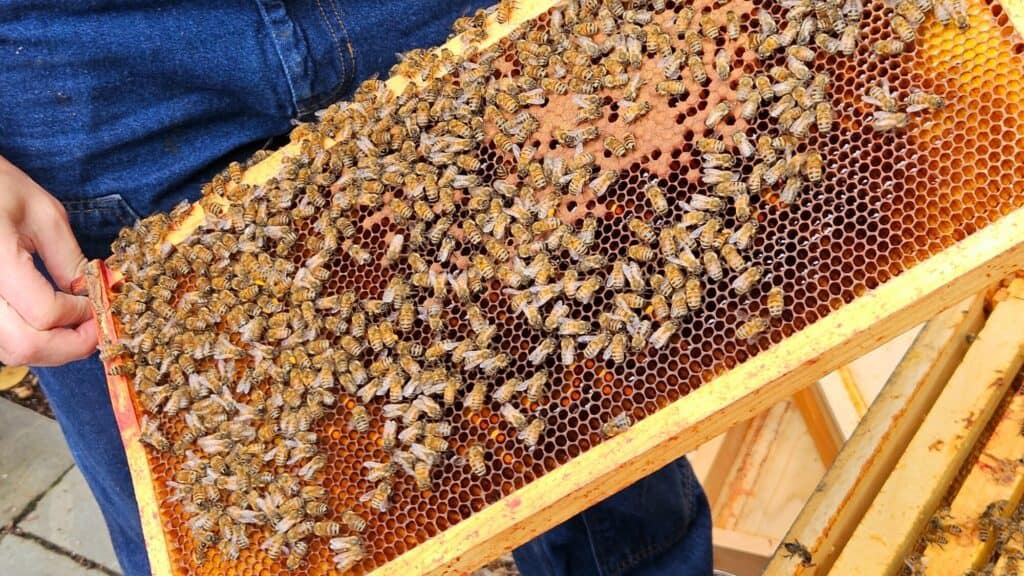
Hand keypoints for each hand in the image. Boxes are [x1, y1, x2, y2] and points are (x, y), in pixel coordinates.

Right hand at [0, 155, 96, 365]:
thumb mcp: (44, 214)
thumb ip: (69, 259)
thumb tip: (92, 295)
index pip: (45, 312)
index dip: (82, 315)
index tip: (100, 302)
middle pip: (25, 346)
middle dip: (71, 345)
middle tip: (95, 329)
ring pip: (9, 352)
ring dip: (50, 350)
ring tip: (74, 327)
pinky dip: (27, 344)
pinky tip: (46, 325)